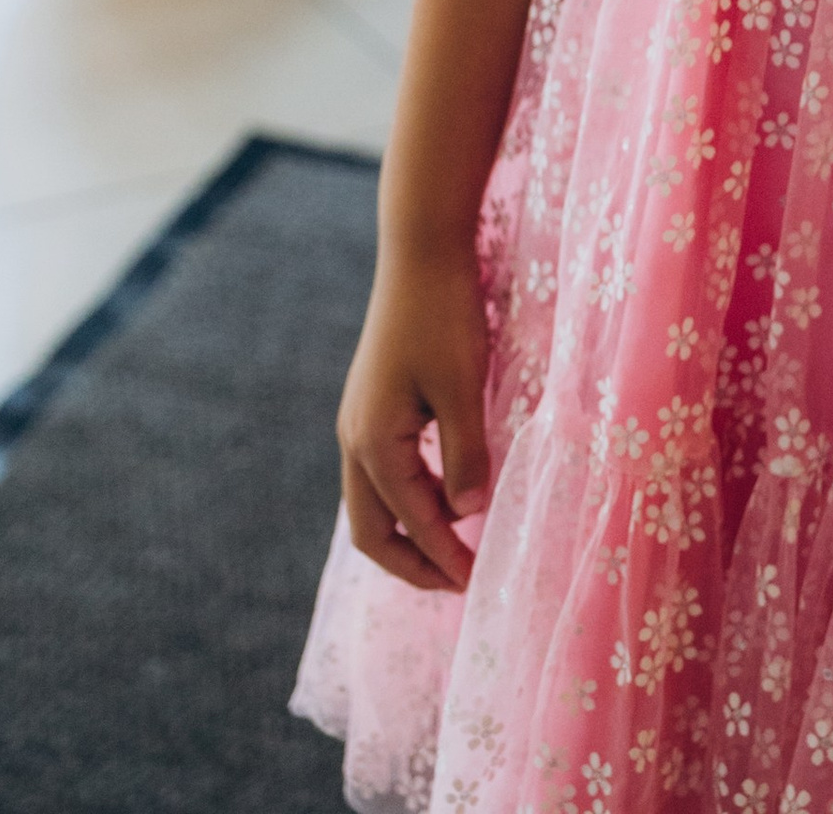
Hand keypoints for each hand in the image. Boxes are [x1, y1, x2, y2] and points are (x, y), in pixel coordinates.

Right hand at [337, 241, 492, 592]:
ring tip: (455, 546)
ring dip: (411, 531)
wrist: (420, 249)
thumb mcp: (463, 387)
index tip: (478, 582)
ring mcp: (358, 420)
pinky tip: (442, 494)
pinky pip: (382, 472)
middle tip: (458, 582)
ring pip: (374, 502)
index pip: (412, 521)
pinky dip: (408, 498)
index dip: (445, 557)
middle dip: (413, 562)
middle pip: (373, 529)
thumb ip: (464, 455)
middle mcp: (354, 439)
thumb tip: (469, 514)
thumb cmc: (444, 315)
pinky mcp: (372, 403)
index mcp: (373, 442)